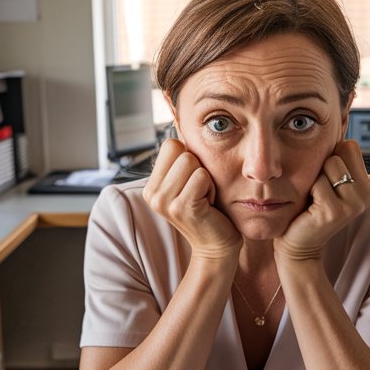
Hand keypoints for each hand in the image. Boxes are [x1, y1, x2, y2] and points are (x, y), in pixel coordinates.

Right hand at [143, 139, 241, 259]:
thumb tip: (182, 124)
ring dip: (207, 179)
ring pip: (192, 161)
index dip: (189, 158)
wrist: (217, 246)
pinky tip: (209, 206)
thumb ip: (182, 161)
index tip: (194, 182)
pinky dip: (212, 188)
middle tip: (201, 193)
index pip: (170, 144)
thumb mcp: (189, 182)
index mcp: (152, 185)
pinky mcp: (182, 208)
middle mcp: (152, 194)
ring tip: (204, 198)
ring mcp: (165, 202)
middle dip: (199, 168)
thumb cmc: (209, 211)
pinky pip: (202, 176)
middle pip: (182, 151)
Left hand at [274, 140, 369, 261]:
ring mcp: (353, 204)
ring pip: (329, 164)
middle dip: (321, 167)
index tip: (326, 180)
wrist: (298, 244)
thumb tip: (340, 118)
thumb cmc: (308, 209)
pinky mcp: (336, 212)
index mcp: (367, 185)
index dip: (331, 157)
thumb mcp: (327, 181)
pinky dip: (308, 192)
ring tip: (314, 199)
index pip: (350, 145)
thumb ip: (337, 158)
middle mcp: (366, 195)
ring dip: (314, 179)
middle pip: (339, 152)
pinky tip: (309, 209)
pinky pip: (318, 182)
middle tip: (318, 193)